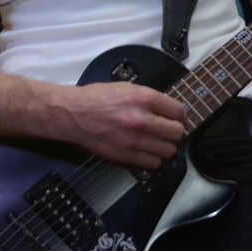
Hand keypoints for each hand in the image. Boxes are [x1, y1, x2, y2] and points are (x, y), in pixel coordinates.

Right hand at [65, 82, 186, 169]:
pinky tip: (148, 151)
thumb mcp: (127, 87)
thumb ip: (150, 99)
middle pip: (177, 132)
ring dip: (166, 147)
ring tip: (159, 142)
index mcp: (143, 98)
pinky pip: (153, 163)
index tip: (176, 117)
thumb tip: (169, 111)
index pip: (178, 111)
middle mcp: (141, 119)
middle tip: (168, 130)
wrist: (72, 114)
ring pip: (168, 150)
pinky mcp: (124, 156)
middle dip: (175, 131)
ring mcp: (133, 140)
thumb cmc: (97, 98)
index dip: (179, 115)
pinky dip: (154, 159)